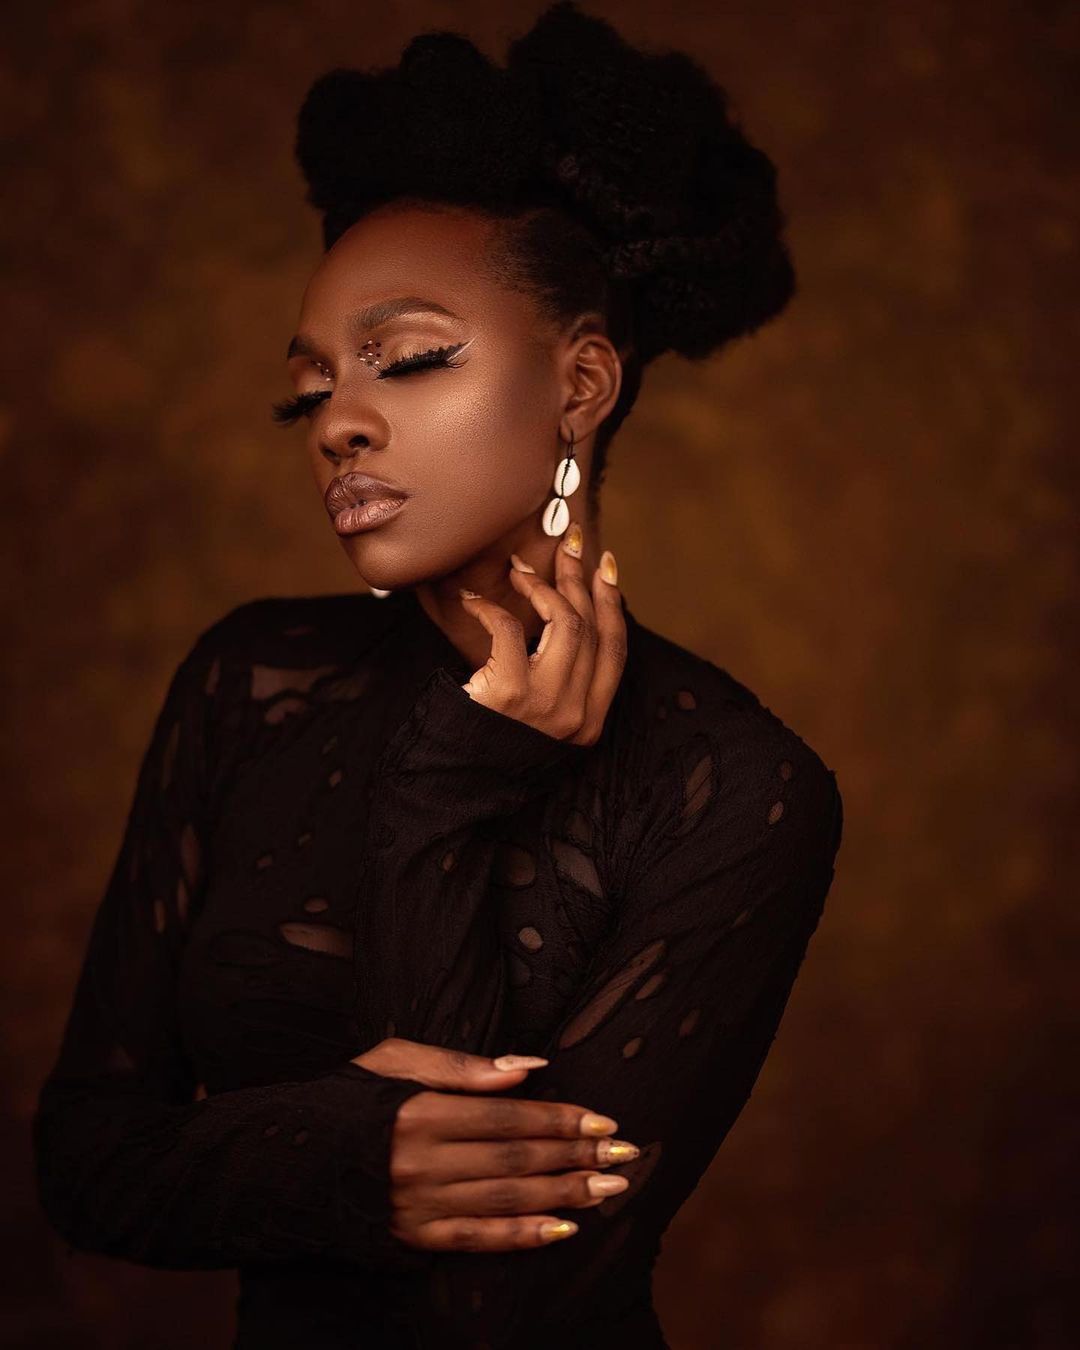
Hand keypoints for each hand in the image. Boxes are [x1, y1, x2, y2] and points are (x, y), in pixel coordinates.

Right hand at [351, 1038, 639, 1252]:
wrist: (288, 1159)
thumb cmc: (349, 1099)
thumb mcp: (395, 1060)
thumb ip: (462, 1066)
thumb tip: (528, 1068)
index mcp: (419, 1112)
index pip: (506, 1118)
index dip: (558, 1119)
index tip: (603, 1119)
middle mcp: (421, 1162)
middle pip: (515, 1161)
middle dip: (575, 1157)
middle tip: (625, 1154)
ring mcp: (418, 1205)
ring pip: (505, 1202)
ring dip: (564, 1195)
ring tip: (610, 1189)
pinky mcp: (414, 1237)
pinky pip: (478, 1240)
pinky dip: (523, 1237)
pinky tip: (564, 1229)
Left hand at [458, 526, 625, 745]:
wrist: (454, 784)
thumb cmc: (489, 746)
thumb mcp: (539, 721)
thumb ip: (560, 684)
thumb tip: (561, 619)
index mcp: (589, 721)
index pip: (615, 649)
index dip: (613, 603)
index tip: (606, 567)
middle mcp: (576, 714)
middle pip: (591, 628)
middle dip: (580, 578)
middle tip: (567, 544)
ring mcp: (547, 704)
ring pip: (565, 623)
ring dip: (542, 586)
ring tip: (519, 568)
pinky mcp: (510, 693)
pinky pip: (510, 630)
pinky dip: (490, 609)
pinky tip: (473, 602)